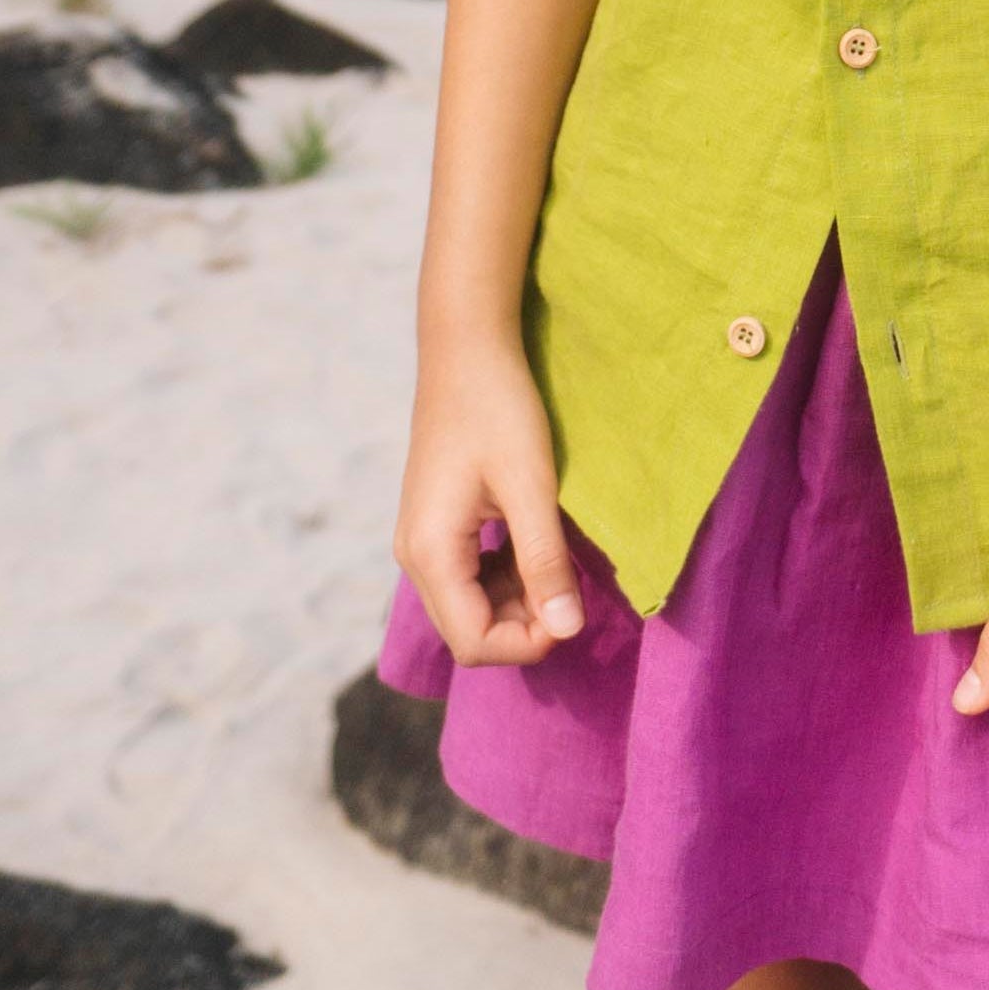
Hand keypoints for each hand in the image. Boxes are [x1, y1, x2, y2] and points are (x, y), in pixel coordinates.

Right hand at [393, 337, 584, 666]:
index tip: (575, 609)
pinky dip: (505, 576)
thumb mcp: (531, 486)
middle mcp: (414, 556)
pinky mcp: (435, 525)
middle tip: (571, 584)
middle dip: (524, 624)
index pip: (474, 642)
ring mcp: (421, 541)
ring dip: (518, 600)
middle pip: (468, 631)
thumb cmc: (498, 408)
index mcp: (430, 553)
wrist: (466, 347)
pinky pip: (468, 576)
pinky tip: (534, 542)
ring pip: (470, 606)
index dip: (528, 642)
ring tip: (556, 559)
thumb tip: (568, 630)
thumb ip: (545, 561)